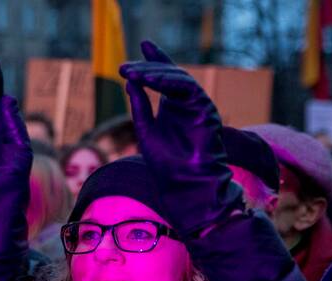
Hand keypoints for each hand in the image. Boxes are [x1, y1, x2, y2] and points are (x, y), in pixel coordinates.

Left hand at [119, 41, 242, 238]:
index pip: (164, 77)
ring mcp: (197, 105)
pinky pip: (188, 88)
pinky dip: (169, 82)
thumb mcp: (146, 130)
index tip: (144, 44)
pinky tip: (152, 81)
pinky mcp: (206, 109)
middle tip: (124, 68)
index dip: (155, 60)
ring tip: (133, 74)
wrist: (185, 185)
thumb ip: (140, 106)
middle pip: (168, 74)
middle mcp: (186, 103)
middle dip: (146, 67)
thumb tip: (129, 82)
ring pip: (178, 78)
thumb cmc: (167, 164)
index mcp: (173, 106)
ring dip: (154, 73)